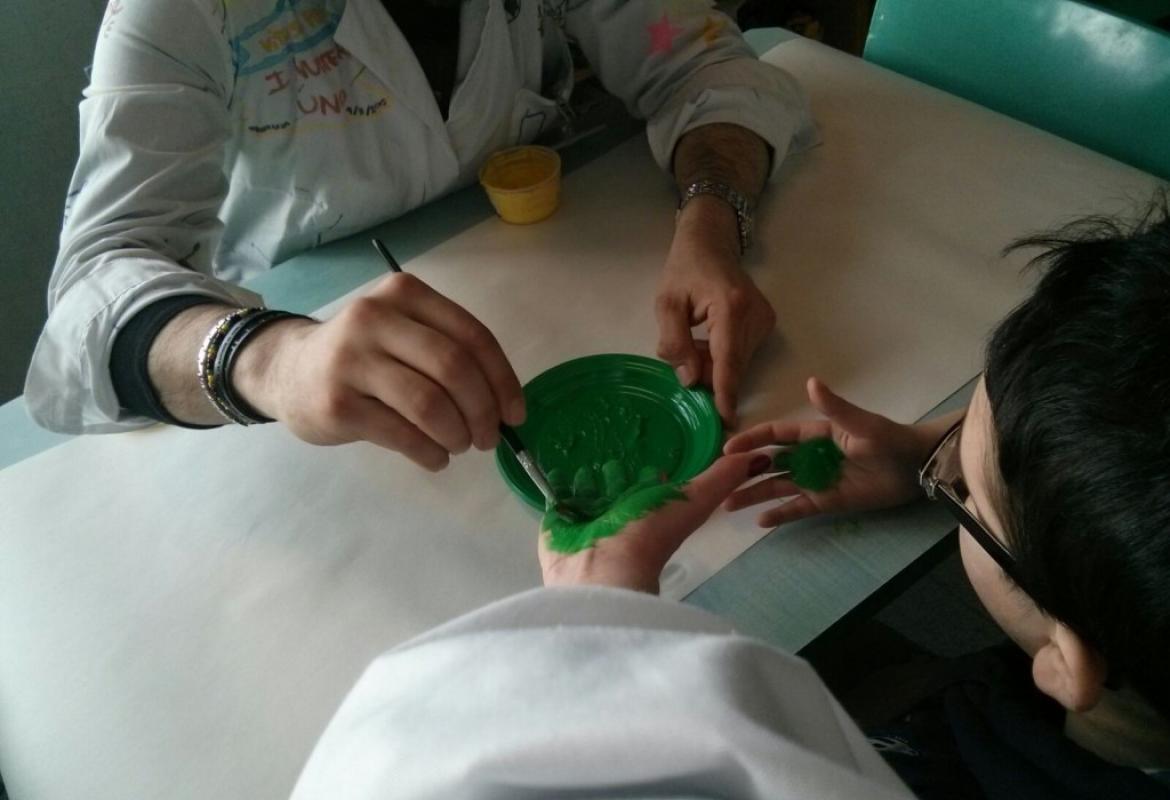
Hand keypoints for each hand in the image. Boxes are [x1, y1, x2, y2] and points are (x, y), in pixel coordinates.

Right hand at [235, 273, 525, 470]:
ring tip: (458, 446)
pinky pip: (401, 434)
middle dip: (482, 411)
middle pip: (454, 368)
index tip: (515, 414)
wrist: (288, 370)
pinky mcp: (337, 403)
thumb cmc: (363, 356)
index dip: (502, 380)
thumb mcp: (403, 332)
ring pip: (430, 403)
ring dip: (456, 434)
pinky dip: (429, 452)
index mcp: (405, 294)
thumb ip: (449, 352)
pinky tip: (434, 457)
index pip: (472, 336)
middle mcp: (376, 317)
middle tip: (488, 438)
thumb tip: (504, 407)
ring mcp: (352, 359)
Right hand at [539, 452, 771, 592]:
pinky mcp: (557, 525)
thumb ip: (722, 479)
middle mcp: (619, 515)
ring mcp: (586, 521)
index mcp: (650, 508)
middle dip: (613, 468)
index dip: (651, 470)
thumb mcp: (693, 501)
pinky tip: (551, 467)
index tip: (648, 448)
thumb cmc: (648, 534)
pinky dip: (554, 484)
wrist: (602, 569)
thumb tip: (760, 456)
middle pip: (616, 486)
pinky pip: (555, 498)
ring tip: (579, 455)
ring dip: (584, 475)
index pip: (650, 483)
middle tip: (607, 446)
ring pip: (586, 491)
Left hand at [656, 197, 774, 426]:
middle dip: (710, 377)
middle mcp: (755, 315)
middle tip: (684, 366)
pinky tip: (708, 340)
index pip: (729, 359)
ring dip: (714, 365)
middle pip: (734, 365)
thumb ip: (675, 342)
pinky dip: (723, 356)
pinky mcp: (766, 323)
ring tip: (694, 341)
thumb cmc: (684, 269)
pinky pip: (742, 354)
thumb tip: (690, 380)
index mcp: (731, 306)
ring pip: (738, 363)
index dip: (725, 392)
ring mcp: (764, 320)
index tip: (725, 421)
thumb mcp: (666, 303)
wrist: (710, 242)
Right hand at [722, 378, 935, 527]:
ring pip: (778, 487)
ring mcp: (817, 481)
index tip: (728, 447)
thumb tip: (809, 382)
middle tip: (718, 479)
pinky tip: (760, 521)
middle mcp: (810, 457)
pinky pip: (798, 508)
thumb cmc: (890, 440)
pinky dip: (780, 514)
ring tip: (728, 504)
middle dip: (744, 470)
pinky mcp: (827, 502)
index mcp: (815, 434)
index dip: (752, 439)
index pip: (776, 435)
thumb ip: (834, 407)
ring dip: (754, 494)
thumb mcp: (862, 423)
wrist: (917, 469)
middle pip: (770, 463)